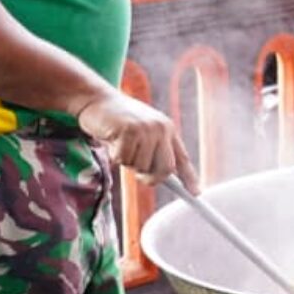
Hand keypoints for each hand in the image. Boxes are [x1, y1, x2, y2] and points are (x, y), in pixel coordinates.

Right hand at [76, 90, 198, 190]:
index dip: (190, 178)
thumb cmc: (118, 121)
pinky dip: (115, 156)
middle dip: (150, 178)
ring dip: (127, 162)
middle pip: (165, 169)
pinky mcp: (129, 130)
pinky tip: (112, 139)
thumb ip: (154, 151)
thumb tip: (162, 177)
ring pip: (141, 167)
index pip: (182, 158)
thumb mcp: (142, 133)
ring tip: (120, 143)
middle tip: (136, 172)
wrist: (97, 99)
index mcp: (168, 130)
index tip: (196, 194)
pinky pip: (123, 159)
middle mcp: (161, 128)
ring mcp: (146, 129)